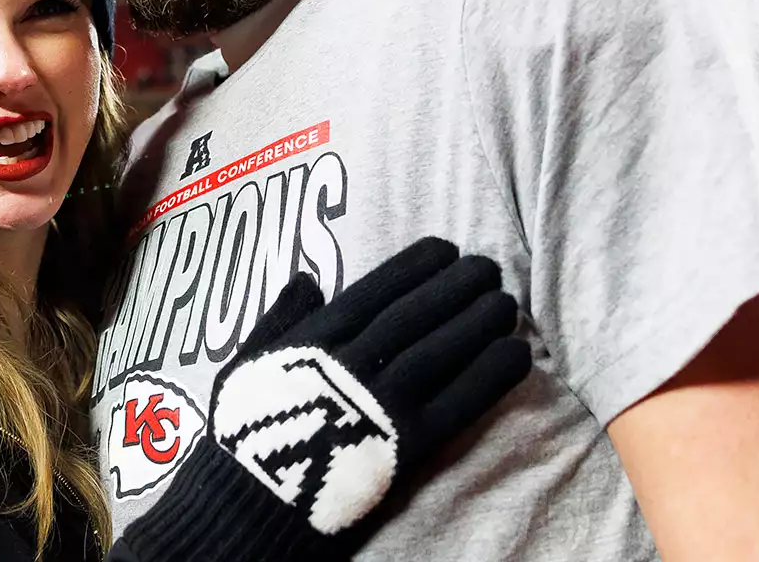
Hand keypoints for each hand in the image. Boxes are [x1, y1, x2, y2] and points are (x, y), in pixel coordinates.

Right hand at [117, 237, 530, 561]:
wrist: (247, 509)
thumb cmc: (243, 436)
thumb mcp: (247, 365)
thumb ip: (280, 321)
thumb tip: (308, 278)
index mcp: (312, 341)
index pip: (373, 292)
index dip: (413, 267)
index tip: (444, 248)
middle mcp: (351, 365)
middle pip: (412, 316)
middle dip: (454, 287)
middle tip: (488, 268)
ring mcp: (380, 405)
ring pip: (438, 351)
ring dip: (478, 323)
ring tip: (506, 303)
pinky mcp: (405, 448)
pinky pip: (456, 404)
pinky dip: (489, 377)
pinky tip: (516, 355)